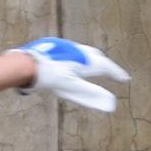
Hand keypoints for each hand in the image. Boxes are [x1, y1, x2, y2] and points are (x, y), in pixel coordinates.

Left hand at [13, 37, 130, 112]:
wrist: (25, 64)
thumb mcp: (72, 89)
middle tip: (111, 73)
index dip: (117, 73)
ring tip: (92, 67)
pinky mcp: (53, 45)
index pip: (106, 67)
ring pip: (83, 52)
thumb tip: (111, 104)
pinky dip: (77, 58)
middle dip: (105, 65)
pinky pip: (70, 51)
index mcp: (85, 61)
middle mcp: (78, 50)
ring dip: (91, 59)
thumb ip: (91, 95)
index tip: (125, 79)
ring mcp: (65, 46)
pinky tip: (69, 63)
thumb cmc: (49, 78)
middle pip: (96, 57)